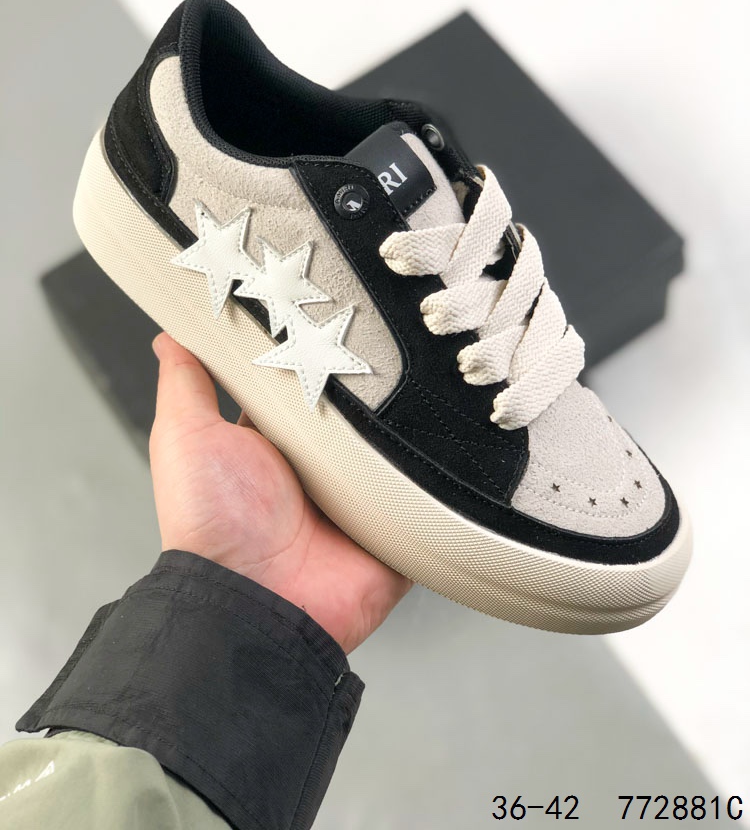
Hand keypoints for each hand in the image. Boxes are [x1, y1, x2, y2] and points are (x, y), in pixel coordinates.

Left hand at [149, 332, 411, 652]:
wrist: (257, 602)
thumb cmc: (211, 522)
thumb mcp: (187, 438)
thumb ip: (186, 384)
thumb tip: (171, 336)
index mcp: (274, 441)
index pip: (299, 381)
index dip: (311, 347)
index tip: (330, 302)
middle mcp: (318, 465)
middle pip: (354, 408)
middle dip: (370, 378)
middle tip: (393, 332)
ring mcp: (359, 495)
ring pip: (393, 442)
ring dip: (405, 419)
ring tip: (433, 370)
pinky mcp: (393, 524)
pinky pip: (426, 489)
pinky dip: (436, 471)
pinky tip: (451, 434)